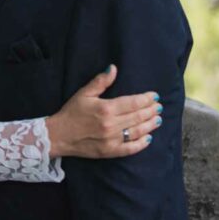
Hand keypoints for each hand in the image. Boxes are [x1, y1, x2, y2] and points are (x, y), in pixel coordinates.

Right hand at [45, 64, 161, 158]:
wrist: (59, 135)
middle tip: (159, 107)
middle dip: (151, 111)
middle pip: (137, 116)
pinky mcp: (110, 151)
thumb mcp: (84, 93)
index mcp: (106, 108)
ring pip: (137, 131)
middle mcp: (111, 124)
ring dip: (150, 125)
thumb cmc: (71, 112)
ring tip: (158, 119)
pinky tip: (149, 138)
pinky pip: (130, 148)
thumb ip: (101, 81)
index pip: (133, 103)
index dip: (146, 99)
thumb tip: (114, 68)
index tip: (154, 96)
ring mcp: (112, 140)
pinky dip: (141, 144)